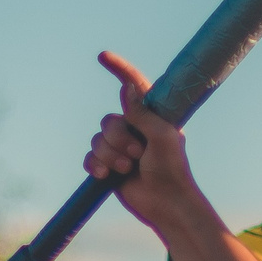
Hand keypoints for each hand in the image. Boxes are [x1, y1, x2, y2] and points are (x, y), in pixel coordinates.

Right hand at [86, 53, 198, 229]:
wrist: (165, 203)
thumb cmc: (172, 169)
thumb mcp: (162, 136)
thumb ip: (142, 113)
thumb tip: (126, 87)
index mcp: (151, 116)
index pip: (133, 86)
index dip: (119, 70)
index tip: (103, 56)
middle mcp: (134, 128)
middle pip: (109, 121)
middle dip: (119, 140)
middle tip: (139, 155)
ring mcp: (120, 147)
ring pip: (98, 140)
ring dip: (110, 156)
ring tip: (128, 168)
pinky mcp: (108, 165)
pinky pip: (89, 157)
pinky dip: (95, 165)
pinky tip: (105, 176)